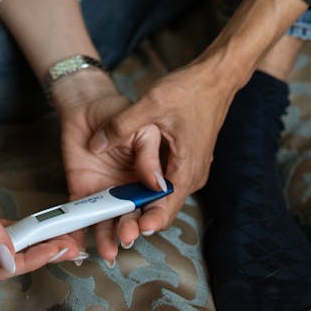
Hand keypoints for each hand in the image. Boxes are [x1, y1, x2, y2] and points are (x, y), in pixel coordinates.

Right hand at [0, 129, 83, 277]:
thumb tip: (8, 259)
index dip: (30, 260)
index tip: (55, 249)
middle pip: (4, 262)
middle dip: (38, 255)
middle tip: (69, 246)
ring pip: (4, 250)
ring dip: (32, 245)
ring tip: (60, 239)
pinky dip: (19, 233)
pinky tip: (38, 230)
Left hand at [54, 74, 165, 262]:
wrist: (86, 102)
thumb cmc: (122, 109)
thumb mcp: (142, 125)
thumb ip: (148, 152)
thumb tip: (156, 182)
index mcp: (154, 175)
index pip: (161, 203)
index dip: (156, 217)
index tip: (148, 225)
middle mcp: (133, 189)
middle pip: (137, 216)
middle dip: (133, 228)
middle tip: (127, 235)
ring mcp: (109, 192)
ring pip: (112, 220)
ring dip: (110, 236)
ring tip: (108, 249)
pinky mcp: (85, 191)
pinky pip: (83, 213)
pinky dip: (79, 230)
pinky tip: (77, 243)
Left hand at [91, 61, 232, 233]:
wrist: (214, 77)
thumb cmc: (189, 89)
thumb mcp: (152, 103)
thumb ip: (123, 126)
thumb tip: (96, 144)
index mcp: (187, 167)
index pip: (167, 206)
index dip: (148, 219)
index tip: (132, 229)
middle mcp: (191, 174)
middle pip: (163, 206)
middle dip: (140, 218)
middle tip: (118, 233)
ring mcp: (189, 167)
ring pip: (162, 195)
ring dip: (142, 205)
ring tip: (117, 218)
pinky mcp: (184, 159)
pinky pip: (164, 181)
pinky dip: (146, 189)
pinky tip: (127, 189)